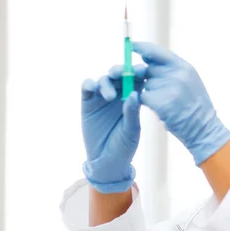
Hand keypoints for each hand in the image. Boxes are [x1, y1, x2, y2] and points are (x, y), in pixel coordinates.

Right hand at [81, 65, 145, 192]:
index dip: (139, 72)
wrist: (107, 160)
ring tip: (111, 96)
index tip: (142, 70)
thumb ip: (131, 112)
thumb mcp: (131, 129)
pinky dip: (89, 83)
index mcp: (134, 98)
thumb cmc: (125, 145)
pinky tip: (93, 87)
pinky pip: (87, 87)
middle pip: (120, 75)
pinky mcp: (88, 102)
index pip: (137, 79)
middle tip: (123, 74)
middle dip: (122, 71)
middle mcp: (119, 94)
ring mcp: (102, 97)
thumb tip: (133, 93)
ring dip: (107, 81)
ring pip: (104, 79)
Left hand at [131, 42, 229, 164]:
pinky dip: (148, 104)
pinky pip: (143, 98)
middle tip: (159, 91)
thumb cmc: (196, 107)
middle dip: (147, 79)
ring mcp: (169, 87)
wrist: (204, 129)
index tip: (131, 46)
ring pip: (145, 84)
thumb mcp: (190, 81)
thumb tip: (147, 58)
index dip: (142, 48)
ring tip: (166, 103)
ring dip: (150, 94)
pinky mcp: (160, 102)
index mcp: (184, 66)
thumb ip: (172, 69)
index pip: (156, 51)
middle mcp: (177, 73)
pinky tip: (161, 110)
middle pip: (148, 69)